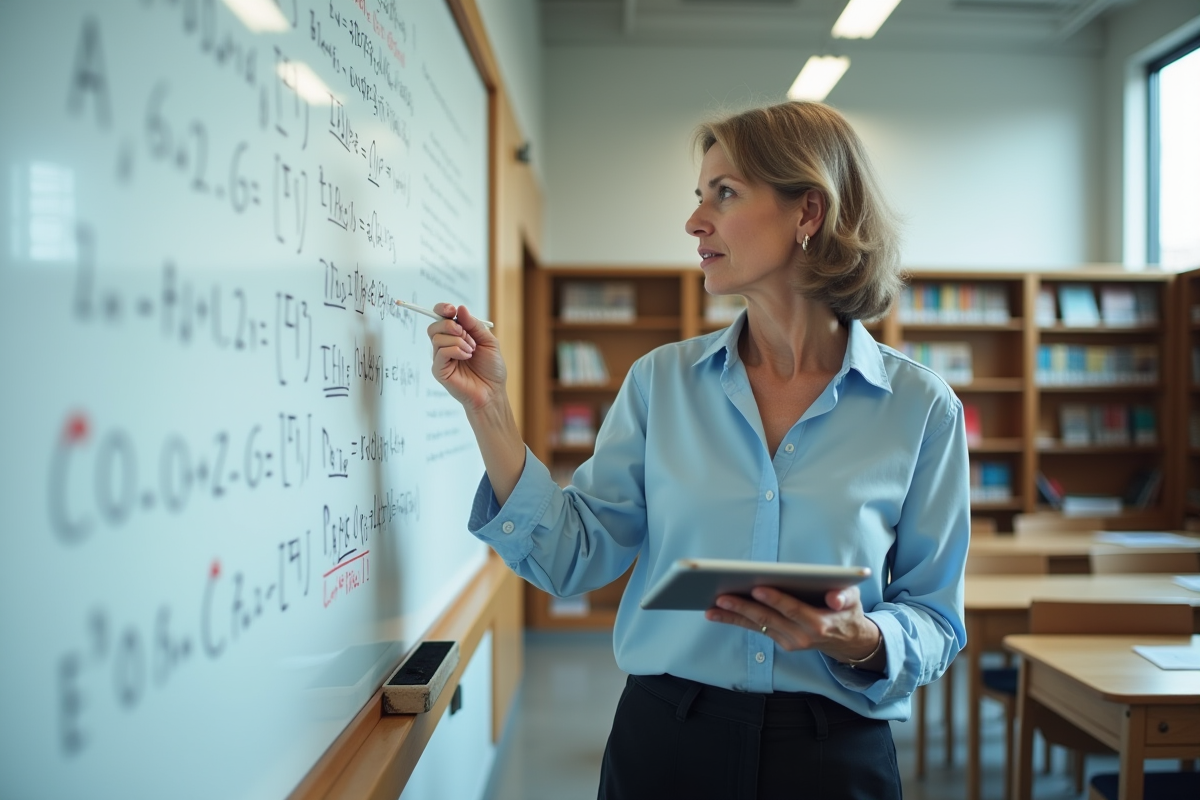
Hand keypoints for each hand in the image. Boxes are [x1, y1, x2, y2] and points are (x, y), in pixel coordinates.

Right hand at [427, 303, 506, 411]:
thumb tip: (460, 309)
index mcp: (456, 336)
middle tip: (466, 334)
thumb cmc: (491, 369)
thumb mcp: (488, 341)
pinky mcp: (439, 370)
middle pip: (434, 326)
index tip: (452, 310)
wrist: (493, 391)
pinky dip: (456, 350)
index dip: (442, 309)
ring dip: (458, 340)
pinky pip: (441, 352)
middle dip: (450, 325)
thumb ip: (474, 325)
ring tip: (472, 350)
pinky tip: (467, 357)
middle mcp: (445, 346)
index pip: (441, 318)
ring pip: (437, 338)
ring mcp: (441, 358)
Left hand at [705, 585, 882, 665]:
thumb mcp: (853, 600)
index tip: (757, 588)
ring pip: (757, 626)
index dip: (775, 600)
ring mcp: (789, 641)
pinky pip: (755, 629)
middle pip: (768, 619)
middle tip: (722, 597)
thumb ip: (845, 597)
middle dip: (744, 608)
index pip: (793, 610)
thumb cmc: (846, 611)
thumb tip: (836, 598)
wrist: (848, 641)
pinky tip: (717, 612)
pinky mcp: (780, 641)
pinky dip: (736, 620)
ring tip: (710, 608)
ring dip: (732, 617)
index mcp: (819, 624)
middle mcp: (801, 636)